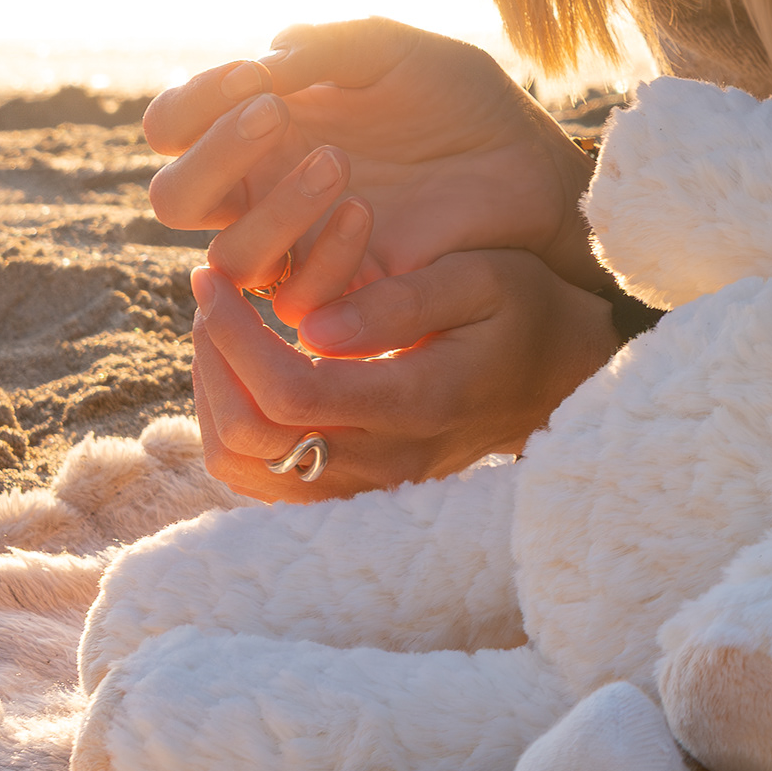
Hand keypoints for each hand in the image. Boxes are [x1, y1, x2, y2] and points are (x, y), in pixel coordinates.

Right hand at [143, 17, 604, 304]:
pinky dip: (322, 256)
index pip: (173, 126)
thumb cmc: (460, 102)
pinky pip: (297, 300)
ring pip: (230, 258)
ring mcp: (299, 247)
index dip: (191, 104)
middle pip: (176, 198)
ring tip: (339, 160)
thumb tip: (267, 55)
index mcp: (262, 127)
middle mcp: (264, 190)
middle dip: (214, 156)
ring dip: (273, 208)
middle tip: (275, 114)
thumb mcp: (397, 52)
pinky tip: (367, 213)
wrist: (529, 164)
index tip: (251, 76)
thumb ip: (330, 47)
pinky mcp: (344, 296)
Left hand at [185, 254, 622, 501]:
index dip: (235, 338)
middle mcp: (385, 461)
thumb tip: (309, 326)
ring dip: (213, 393)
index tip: (214, 277)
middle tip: (212, 292)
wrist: (559, 380)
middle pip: (250, 438)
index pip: (292, 394)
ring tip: (222, 326)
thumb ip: (400, 301)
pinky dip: (232, 422)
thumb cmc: (523, 312)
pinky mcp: (352, 493)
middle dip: (212, 359)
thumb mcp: (481, 279)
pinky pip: (261, 478)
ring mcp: (366, 487)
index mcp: (418, 401)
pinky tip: (244, 367)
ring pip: (244, 467)